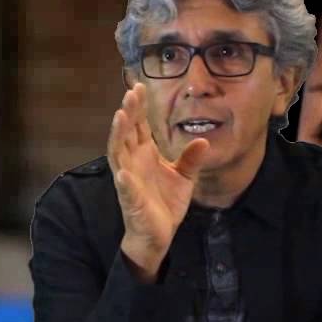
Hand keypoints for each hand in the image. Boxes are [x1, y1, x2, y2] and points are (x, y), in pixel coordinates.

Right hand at [107, 83, 208, 280]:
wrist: (160, 234)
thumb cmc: (165, 203)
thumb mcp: (184, 177)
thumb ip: (191, 158)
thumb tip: (203, 139)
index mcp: (144, 154)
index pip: (138, 125)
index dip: (138, 107)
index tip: (139, 87)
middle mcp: (133, 162)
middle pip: (127, 133)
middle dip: (128, 113)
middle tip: (131, 93)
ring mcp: (129, 180)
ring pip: (119, 153)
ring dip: (118, 136)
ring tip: (120, 117)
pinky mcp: (131, 200)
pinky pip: (126, 189)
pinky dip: (123, 181)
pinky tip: (123, 173)